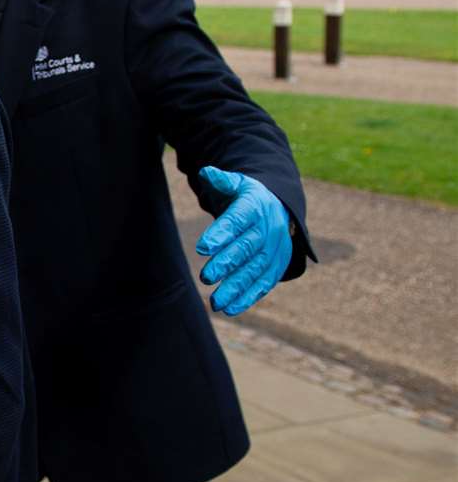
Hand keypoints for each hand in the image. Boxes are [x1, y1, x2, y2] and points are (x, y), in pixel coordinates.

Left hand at [195, 166, 292, 315]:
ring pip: (254, 270)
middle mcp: (267, 230)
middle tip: (206, 276)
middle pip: (246, 248)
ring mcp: (274, 250)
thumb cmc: (247, 198)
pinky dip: (248, 297)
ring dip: (235, 287)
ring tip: (215, 302)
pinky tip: (230, 308)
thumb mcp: (237, 185)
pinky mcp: (276, 266)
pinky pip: (263, 283)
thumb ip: (221, 181)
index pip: (237, 221)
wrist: (278, 208)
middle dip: (227, 263)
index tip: (202, 248)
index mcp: (255, 208)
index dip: (220, 234)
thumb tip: (206, 173)